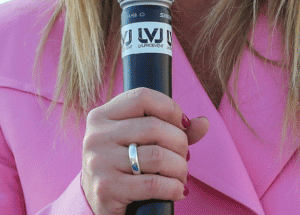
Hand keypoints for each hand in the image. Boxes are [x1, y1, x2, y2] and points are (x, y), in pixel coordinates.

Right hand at [80, 87, 209, 214]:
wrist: (97, 202)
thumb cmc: (123, 166)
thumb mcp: (139, 142)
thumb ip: (171, 129)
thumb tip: (203, 123)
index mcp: (101, 116)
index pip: (142, 97)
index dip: (170, 108)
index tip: (182, 125)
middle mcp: (96, 136)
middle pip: (154, 127)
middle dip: (180, 143)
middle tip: (184, 156)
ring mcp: (99, 162)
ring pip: (158, 156)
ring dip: (180, 168)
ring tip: (181, 175)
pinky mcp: (106, 188)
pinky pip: (154, 184)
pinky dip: (174, 188)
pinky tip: (177, 190)